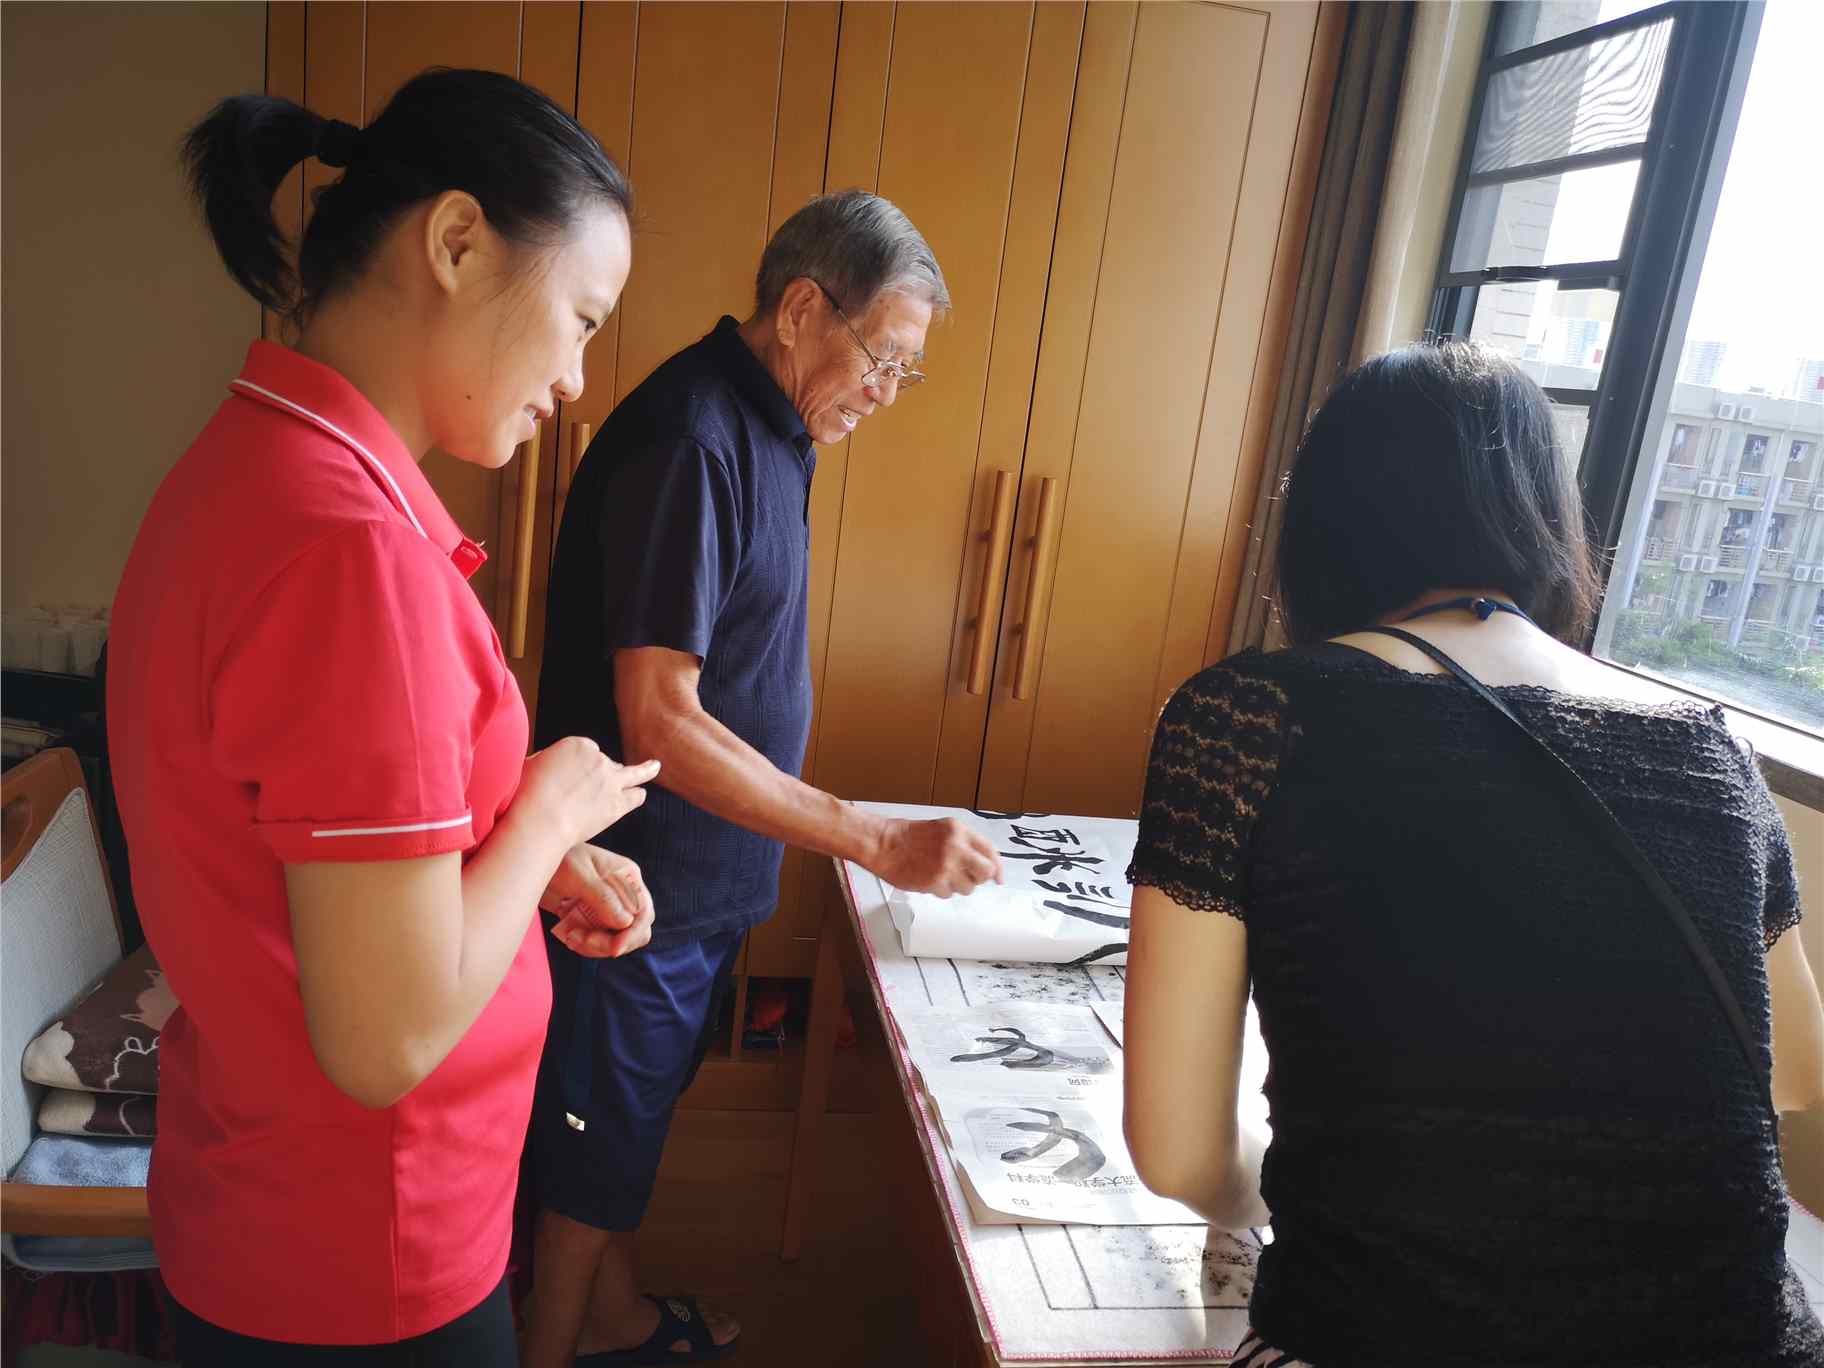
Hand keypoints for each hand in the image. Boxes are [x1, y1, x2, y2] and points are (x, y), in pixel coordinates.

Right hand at [515, 738, 659, 849]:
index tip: (569, 777)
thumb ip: (546, 761)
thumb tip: (546, 765)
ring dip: (644, 770)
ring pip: (632, 773)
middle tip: (583, 791)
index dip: (579, 765)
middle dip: (597, 774)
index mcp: (578, 745)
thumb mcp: (530, 764)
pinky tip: (643, 793)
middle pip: (604, 763)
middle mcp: (598, 759)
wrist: (541, 819)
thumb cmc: (527, 794)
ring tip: (654, 767)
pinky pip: (634, 796)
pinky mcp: (617, 804)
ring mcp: (611, 782)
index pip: (586, 752)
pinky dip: (638, 794)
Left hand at [544, 844, 654, 957]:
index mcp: (627, 878)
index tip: (613, 949)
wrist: (534, 864)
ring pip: (617, 942)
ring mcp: (608, 909)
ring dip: (595, 947)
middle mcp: (623, 895)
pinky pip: (599, 944)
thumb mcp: (578, 875)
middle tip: (586, 940)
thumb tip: (626, 922)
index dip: (632, 934)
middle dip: (612, 943)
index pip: (643, 912)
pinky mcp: (593, 920)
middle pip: (635, 932)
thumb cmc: (557, 860)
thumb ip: (603, 897)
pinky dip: (585, 946)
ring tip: (571, 936)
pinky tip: (569, 936)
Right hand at [869, 817, 1002, 896]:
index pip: (990, 850)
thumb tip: (987, 866)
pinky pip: (949, 894)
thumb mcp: (943, 830)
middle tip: (967, 877)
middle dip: (979, 878)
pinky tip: (929, 879)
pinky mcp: (935, 881)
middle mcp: (956, 846)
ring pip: (968, 888)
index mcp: (959, 830)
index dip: (997, 867)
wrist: (884, 843)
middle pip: (985, 872)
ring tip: (940, 874)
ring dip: (957, 885)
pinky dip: (941, 890)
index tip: (999, 878)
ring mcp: (946, 865)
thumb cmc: (909, 837)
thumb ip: (965, 844)